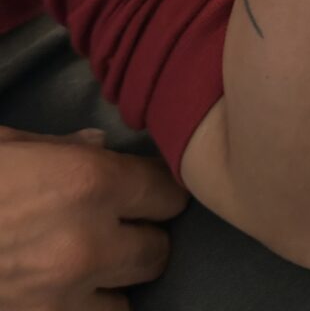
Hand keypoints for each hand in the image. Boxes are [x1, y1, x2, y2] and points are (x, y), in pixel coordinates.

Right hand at [0, 126, 187, 309]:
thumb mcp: (8, 145)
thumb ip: (62, 146)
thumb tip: (99, 142)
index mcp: (88, 181)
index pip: (166, 190)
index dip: (163, 187)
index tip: (152, 186)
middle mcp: (88, 243)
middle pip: (158, 249)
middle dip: (147, 235)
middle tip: (126, 226)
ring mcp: (65, 297)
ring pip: (128, 300)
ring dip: (116, 281)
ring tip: (97, 264)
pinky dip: (87, 308)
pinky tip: (72, 291)